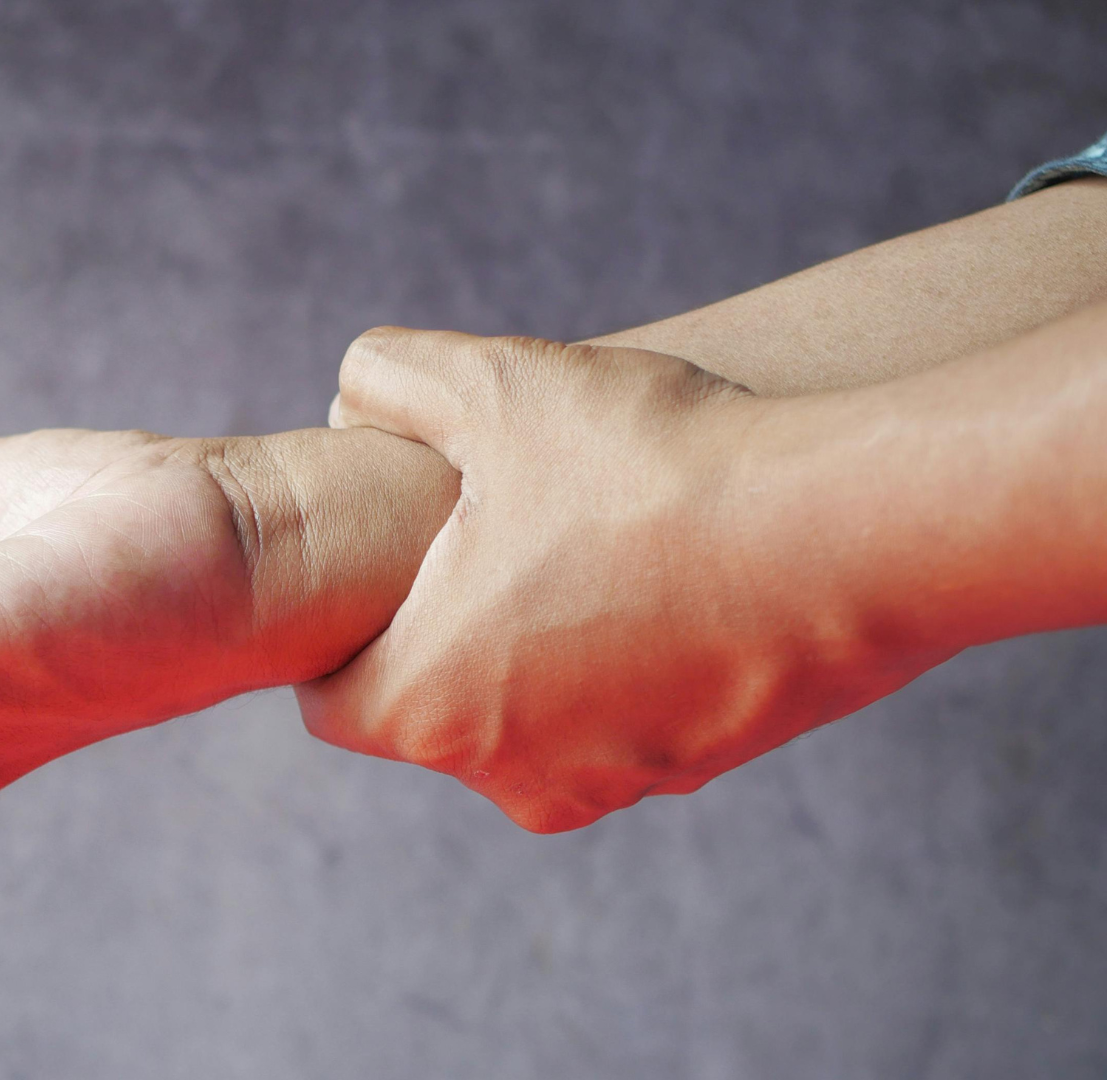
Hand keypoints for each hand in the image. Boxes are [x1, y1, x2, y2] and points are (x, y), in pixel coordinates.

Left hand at [303, 329, 943, 832]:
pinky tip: (656, 573)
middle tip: (482, 536)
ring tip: (579, 541)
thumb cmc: (654, 466)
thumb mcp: (492, 387)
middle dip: (439, 630)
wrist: (851, 534)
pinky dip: (618, 662)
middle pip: (430, 707)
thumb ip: (385, 379)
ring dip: (532, 647)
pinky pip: (617, 716)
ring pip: (526, 715)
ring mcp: (609, 780)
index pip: (326, 699)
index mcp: (428, 707)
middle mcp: (510, 774)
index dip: (341, 626)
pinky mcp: (693, 767)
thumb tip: (353, 393)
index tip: (377, 566)